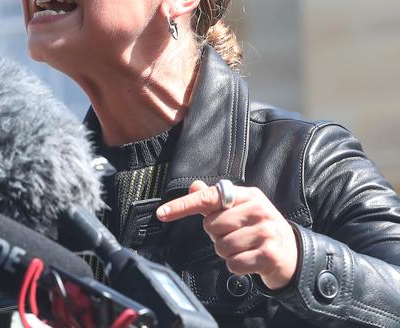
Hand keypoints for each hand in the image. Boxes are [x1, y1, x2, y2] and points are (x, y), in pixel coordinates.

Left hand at [156, 180, 297, 289]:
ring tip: (243, 247)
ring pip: (221, 247)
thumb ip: (214, 200)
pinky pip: (233, 264)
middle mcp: (259, 210)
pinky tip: (249, 260)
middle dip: (217, 235)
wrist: (292, 253)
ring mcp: (266, 232)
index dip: (183, 206)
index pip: (209, 198)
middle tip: (235, 235)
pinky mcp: (269, 255)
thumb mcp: (240, 209)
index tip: (161, 213)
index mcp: (248, 195)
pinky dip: (236, 266)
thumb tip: (194, 186)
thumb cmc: (257, 228)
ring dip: (227, 252)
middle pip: (212, 226)